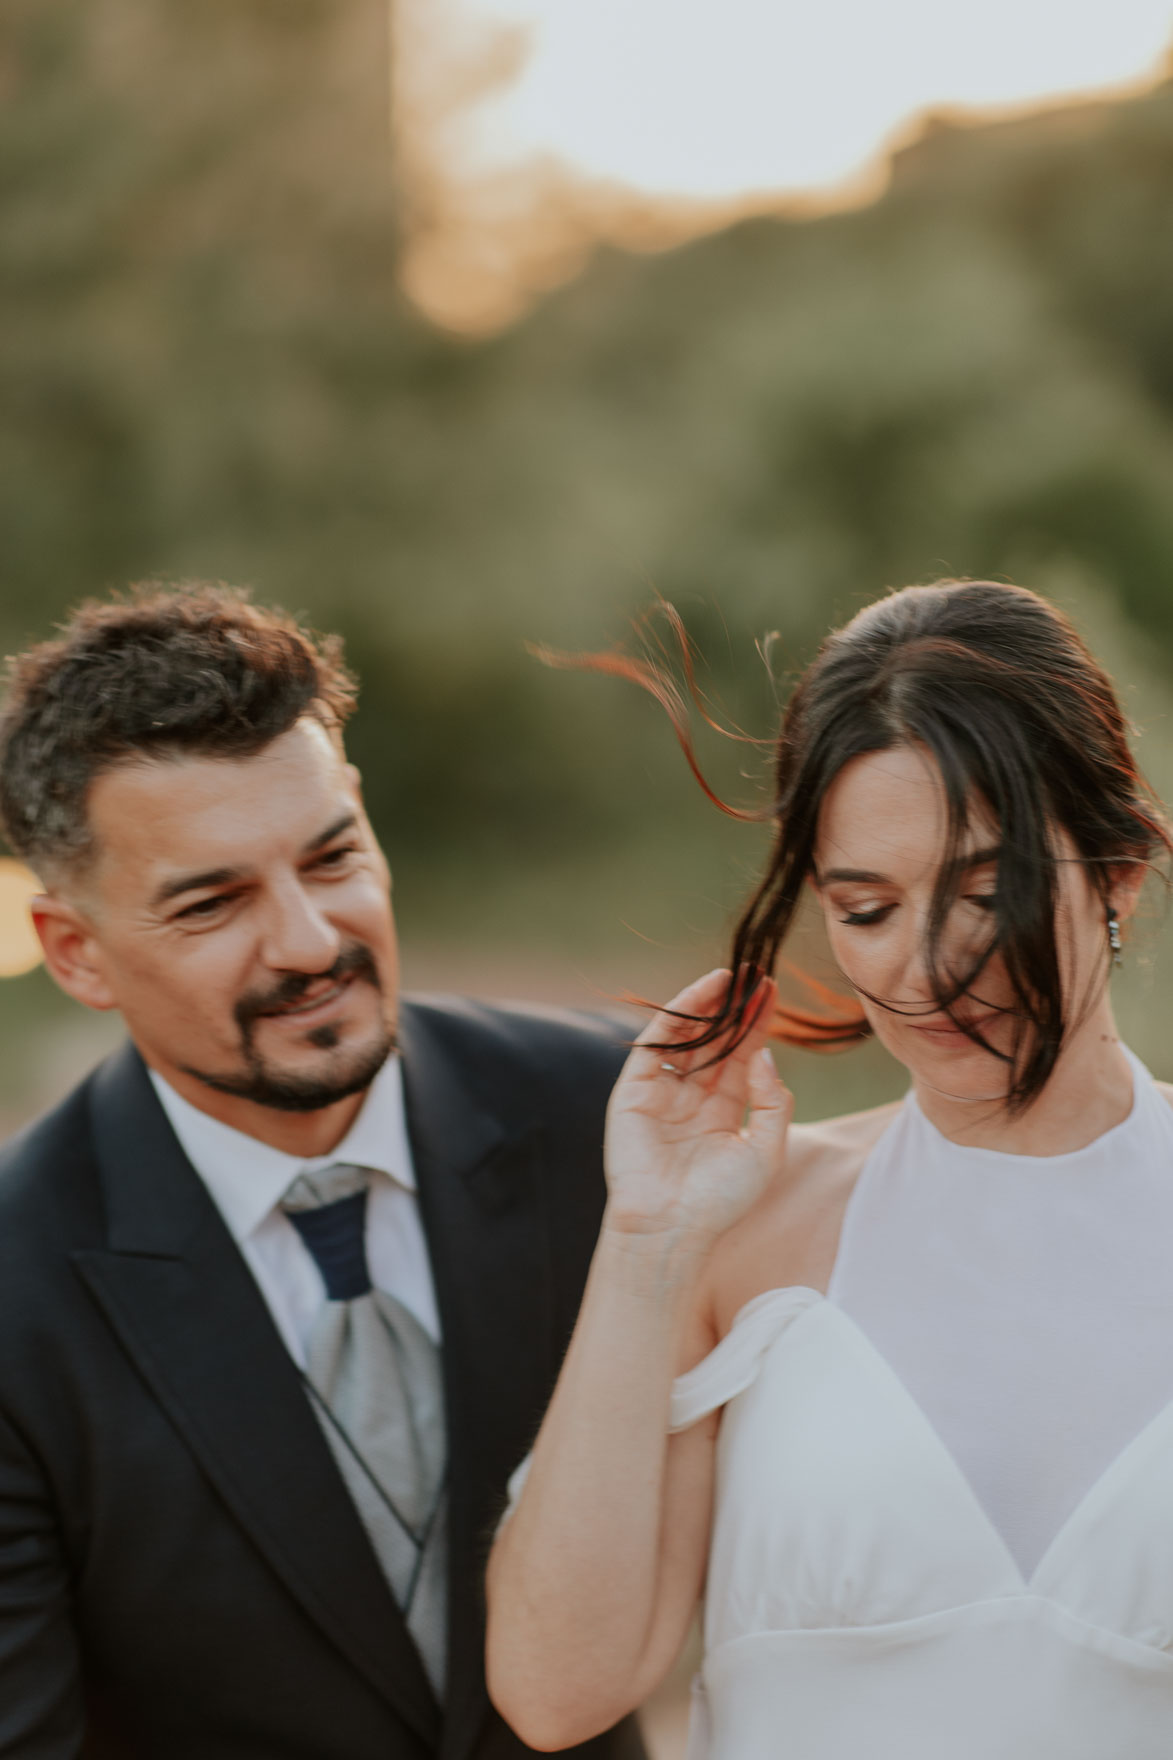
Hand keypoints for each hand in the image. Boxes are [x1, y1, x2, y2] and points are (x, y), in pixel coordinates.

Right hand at [604, 968, 792, 1250]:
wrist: (671, 1227)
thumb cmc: (720, 1200)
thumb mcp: (766, 1150)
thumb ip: (772, 1101)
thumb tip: (763, 1054)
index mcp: (724, 1110)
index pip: (742, 1056)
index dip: (756, 1024)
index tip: (771, 992)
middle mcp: (693, 1096)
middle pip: (716, 1041)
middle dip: (734, 1009)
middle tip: (753, 976)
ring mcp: (663, 1091)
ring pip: (687, 1037)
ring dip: (706, 1005)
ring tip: (730, 978)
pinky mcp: (634, 1090)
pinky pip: (655, 1045)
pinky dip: (676, 1016)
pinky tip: (699, 995)